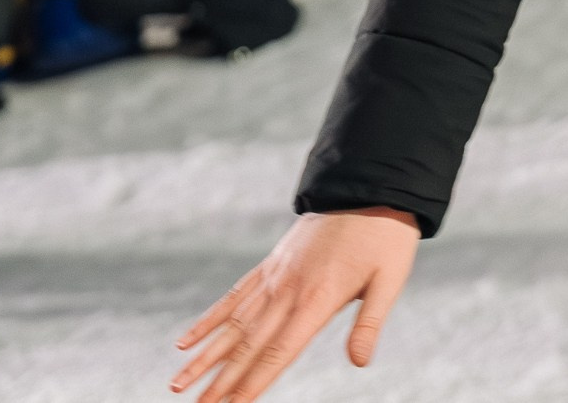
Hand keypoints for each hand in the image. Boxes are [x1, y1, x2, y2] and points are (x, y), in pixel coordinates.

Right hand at [172, 209, 420, 400]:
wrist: (368, 184)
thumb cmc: (384, 237)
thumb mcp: (389, 279)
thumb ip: (370, 322)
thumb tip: (359, 363)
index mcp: (317, 298)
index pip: (278, 352)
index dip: (253, 382)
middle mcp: (287, 290)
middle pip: (247, 345)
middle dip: (219, 380)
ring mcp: (274, 276)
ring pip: (232, 324)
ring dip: (205, 356)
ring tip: (178, 383)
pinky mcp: (270, 264)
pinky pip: (233, 296)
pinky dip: (209, 319)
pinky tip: (187, 340)